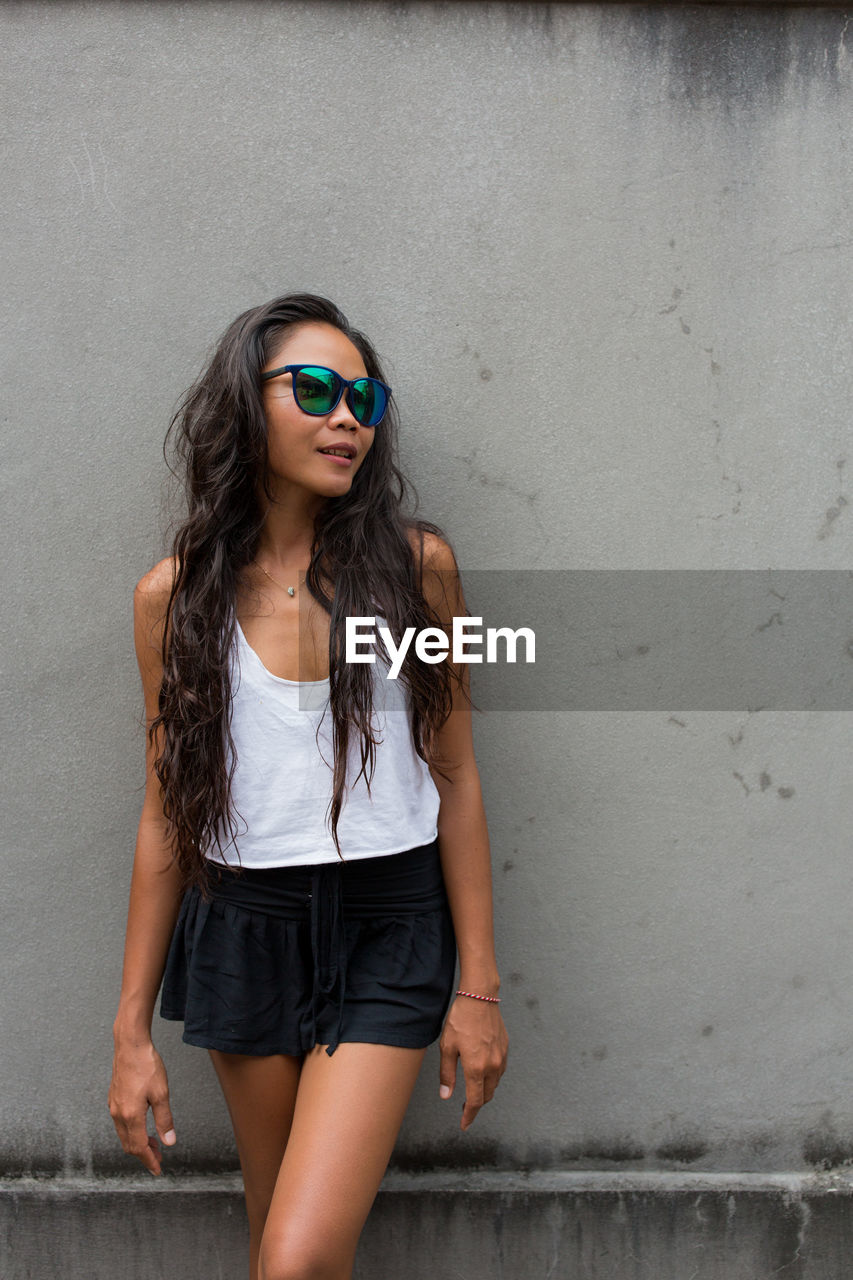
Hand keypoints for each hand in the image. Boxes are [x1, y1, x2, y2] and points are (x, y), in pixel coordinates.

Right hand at [108, 1036, 176, 1175]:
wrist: (130, 1045)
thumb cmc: (147, 1066)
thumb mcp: (161, 1093)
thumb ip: (164, 1120)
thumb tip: (169, 1142)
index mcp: (130, 1116)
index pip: (139, 1148)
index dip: (149, 1161)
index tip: (158, 1170)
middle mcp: (118, 1114)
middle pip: (129, 1145)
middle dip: (144, 1154)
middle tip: (159, 1158)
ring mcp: (114, 1106)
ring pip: (124, 1135)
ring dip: (138, 1142)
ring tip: (154, 1143)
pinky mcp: (113, 1098)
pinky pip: (121, 1123)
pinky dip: (132, 1131)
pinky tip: (143, 1125)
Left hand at [438, 996, 507, 1129]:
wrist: (480, 996)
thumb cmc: (461, 1019)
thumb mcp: (447, 1047)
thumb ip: (447, 1074)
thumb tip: (446, 1096)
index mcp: (476, 1068)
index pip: (475, 1101)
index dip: (470, 1116)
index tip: (464, 1124)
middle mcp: (492, 1065)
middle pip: (487, 1095)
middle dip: (477, 1104)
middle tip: (465, 1106)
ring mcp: (501, 1057)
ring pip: (495, 1084)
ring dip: (485, 1091)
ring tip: (473, 1088)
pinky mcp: (505, 1048)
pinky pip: (500, 1070)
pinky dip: (492, 1077)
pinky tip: (482, 1071)